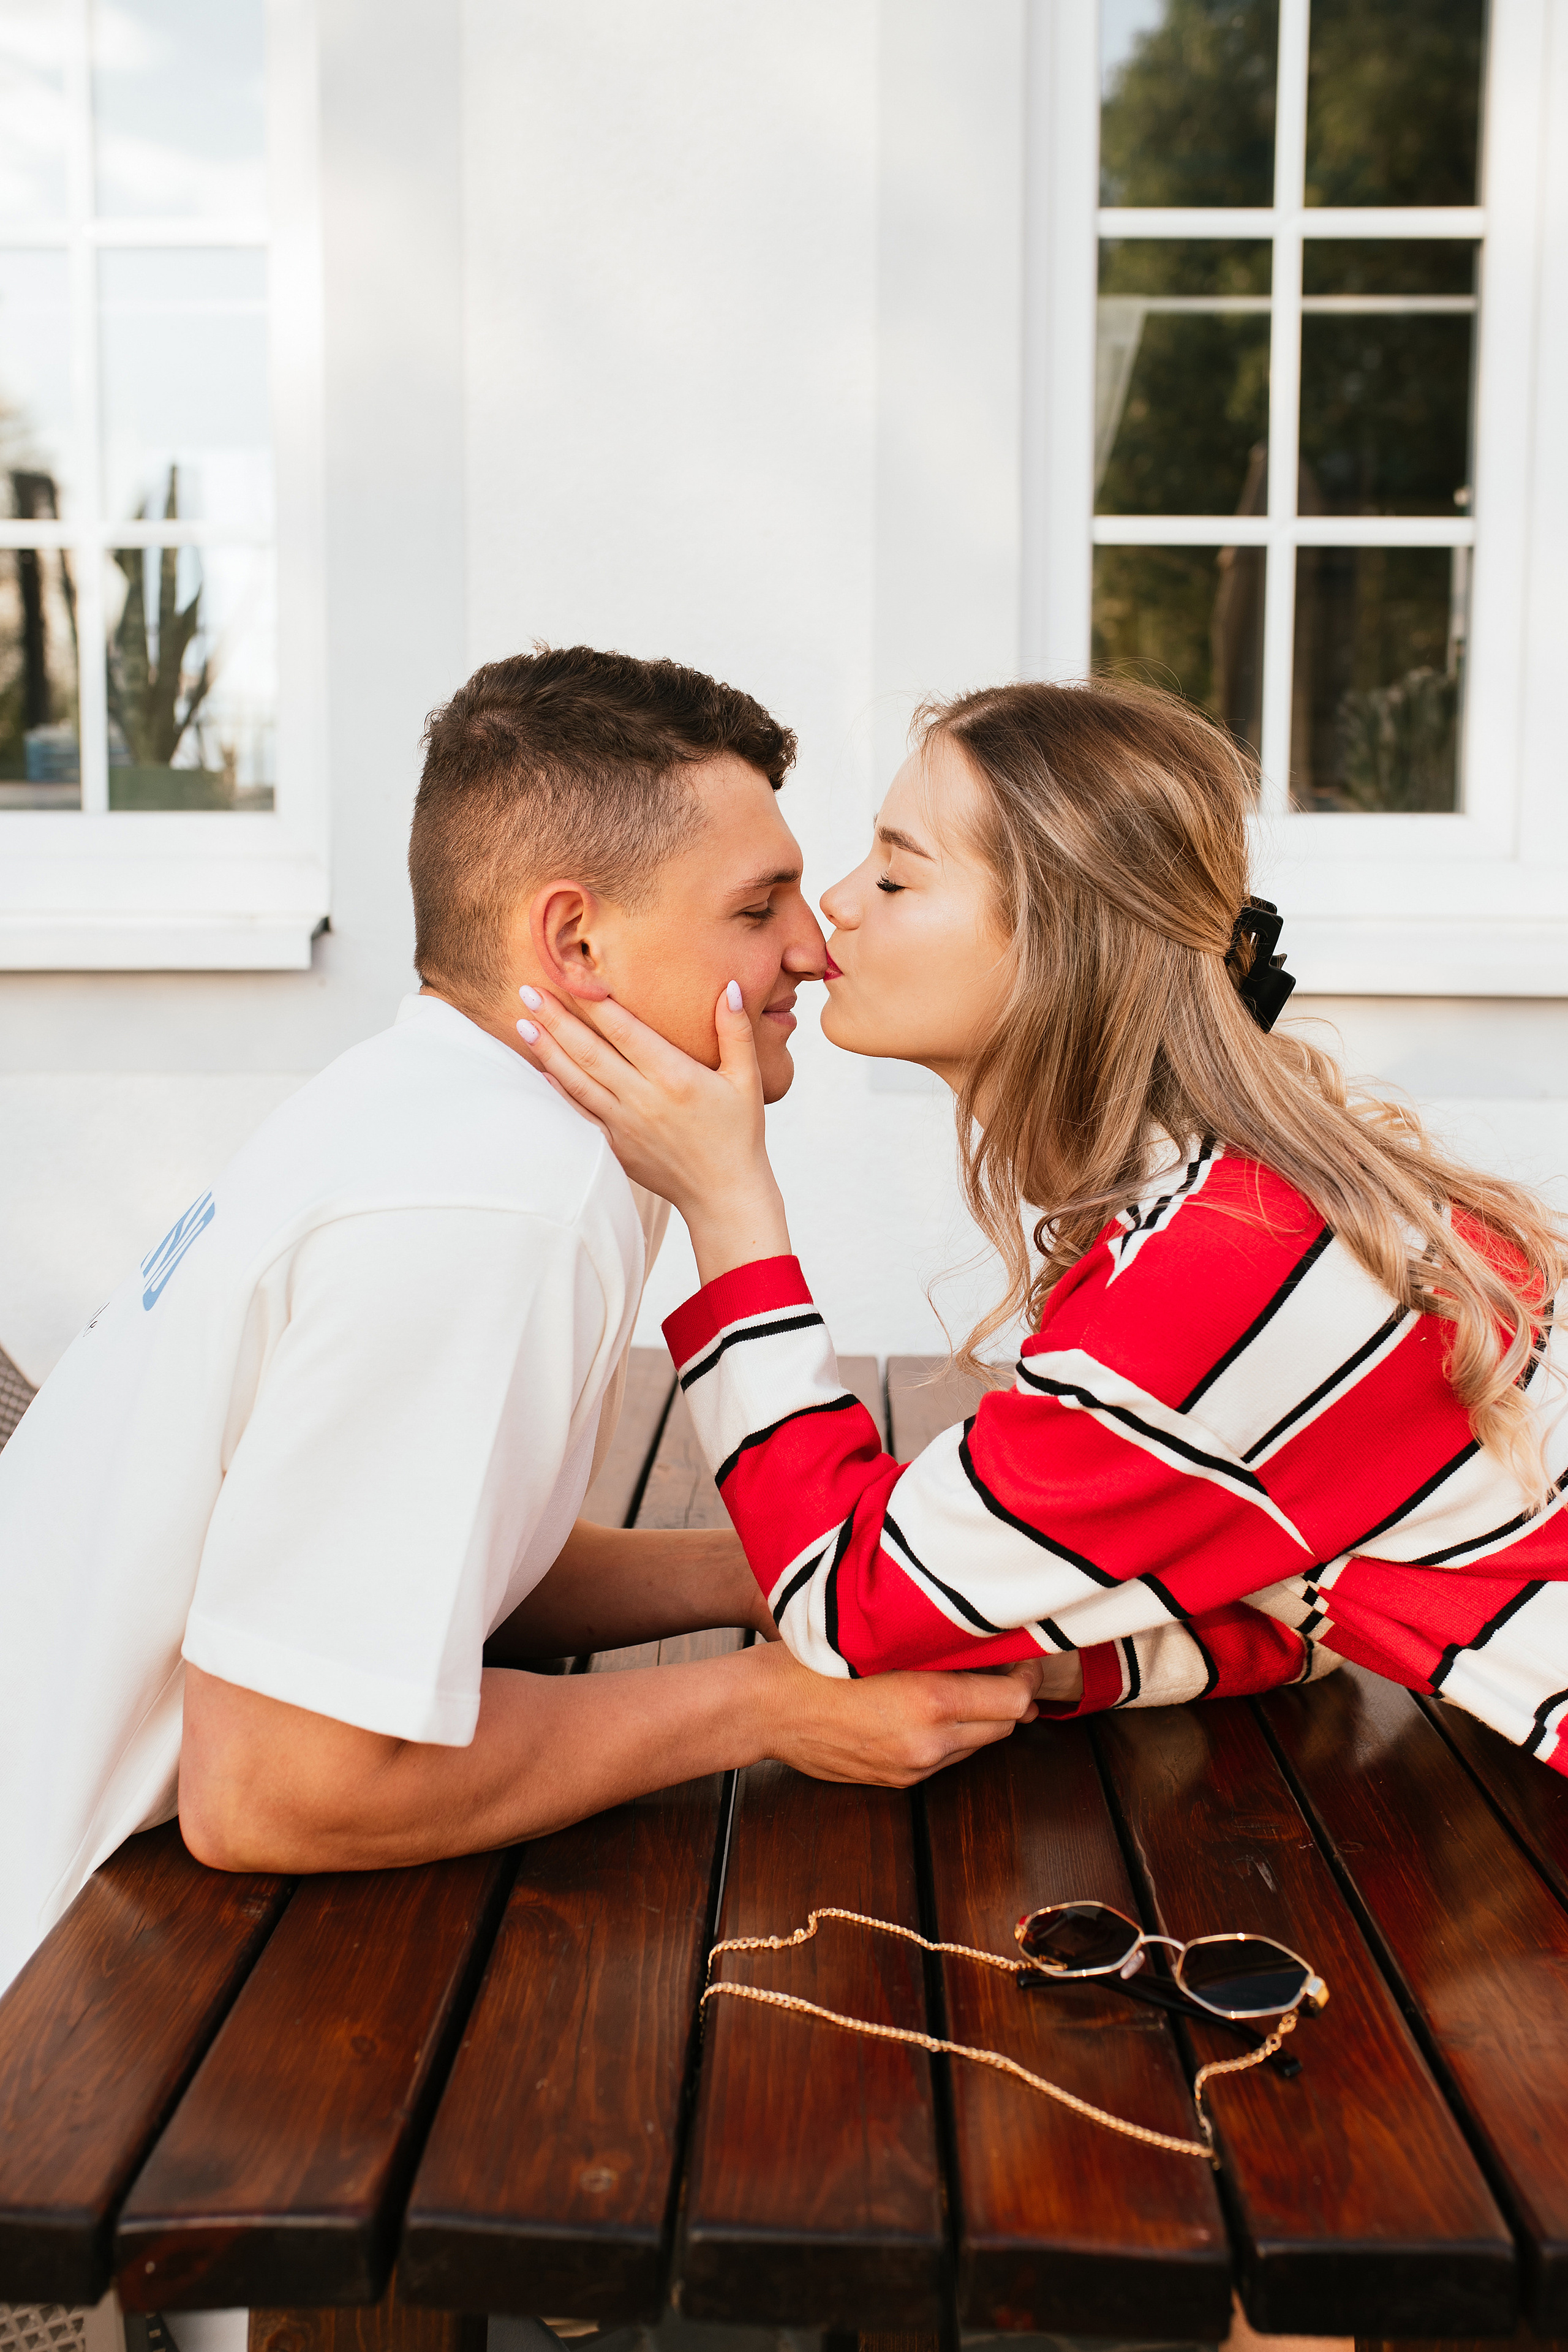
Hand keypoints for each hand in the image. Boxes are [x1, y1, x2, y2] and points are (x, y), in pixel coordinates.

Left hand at [519, 982, 792, 1281]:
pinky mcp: (616, 1148)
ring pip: (578, 1082)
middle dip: (556, 1020)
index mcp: (675, 1077)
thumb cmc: (739, 1133)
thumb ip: (736, 1031)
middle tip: (527, 991)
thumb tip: (729, 986)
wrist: (725, 1194)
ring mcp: (625, 1126)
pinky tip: (539, 1072)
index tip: (570, 975)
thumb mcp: (748, 1079)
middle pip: (590, 1052)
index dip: (595, 1002)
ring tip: (523, 1023)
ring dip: (548, 1052)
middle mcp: (644, 1099)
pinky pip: (580, 1117)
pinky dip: (558, 1094)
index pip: (625, 1031)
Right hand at [752, 1642, 1044, 1787]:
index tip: (1021, 1657)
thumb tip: (988, 1648)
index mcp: (931, 1701)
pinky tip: (928, 1707)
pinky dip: (951, 1734)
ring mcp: (913, 1767)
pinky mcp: (897, 1780)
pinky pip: (946, 1758)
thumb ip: (938, 1649)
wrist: (764, 1708)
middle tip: (1000, 1665)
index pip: (1014, 1701)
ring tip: (962, 1683)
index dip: (1026, 1678)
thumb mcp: (882, 1642)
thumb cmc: (816, 1661)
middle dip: (1009, 1697)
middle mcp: (929, 1742)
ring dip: (981, 1717)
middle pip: (1004, 1726)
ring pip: (977, 1744)